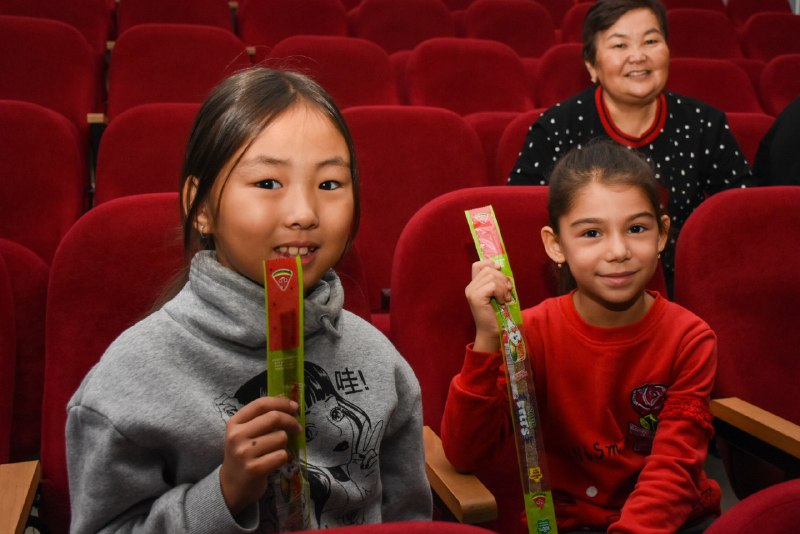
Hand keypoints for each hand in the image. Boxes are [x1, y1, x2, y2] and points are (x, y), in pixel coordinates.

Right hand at [219, 396, 301, 515]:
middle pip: (274, 418)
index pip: (260, 404)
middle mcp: (237, 436)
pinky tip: (275, 461)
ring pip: (280, 437)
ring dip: (284, 444)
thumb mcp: (245, 433)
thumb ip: (261, 418)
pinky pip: (281, 455)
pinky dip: (283, 458)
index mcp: (234, 423)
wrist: (231, 486)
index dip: (281, 402)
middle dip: (291, 421)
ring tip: (276, 450)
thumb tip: (287, 401)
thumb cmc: (244, 455)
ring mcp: (244, 453)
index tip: (294, 406)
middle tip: (297, 428)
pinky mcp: (254, 469)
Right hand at [465, 260, 513, 352]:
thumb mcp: (497, 294)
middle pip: (488, 269)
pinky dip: (501, 293)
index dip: (490, 263)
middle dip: (502, 278)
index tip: (500, 269)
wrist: (492, 332)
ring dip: (503, 287)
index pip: (478, 265)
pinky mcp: (476, 297)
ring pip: (492, 277)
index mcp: (474, 285)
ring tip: (505, 298)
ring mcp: (471, 292)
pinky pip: (493, 286)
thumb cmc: (497, 314)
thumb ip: (496, 281)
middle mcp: (470, 287)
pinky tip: (502, 302)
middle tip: (508, 291)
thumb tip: (501, 267)